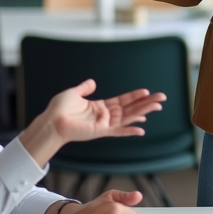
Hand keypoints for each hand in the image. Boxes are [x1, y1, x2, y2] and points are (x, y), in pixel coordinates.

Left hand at [47, 80, 165, 142]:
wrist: (51, 120)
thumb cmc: (59, 109)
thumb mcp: (73, 93)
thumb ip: (85, 88)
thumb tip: (92, 82)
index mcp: (100, 106)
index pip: (122, 101)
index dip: (135, 96)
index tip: (147, 91)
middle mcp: (105, 115)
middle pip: (131, 108)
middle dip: (146, 103)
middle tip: (161, 98)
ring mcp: (104, 124)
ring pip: (129, 117)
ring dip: (143, 112)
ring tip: (158, 106)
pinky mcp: (101, 131)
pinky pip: (118, 131)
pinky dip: (130, 130)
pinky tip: (142, 129)